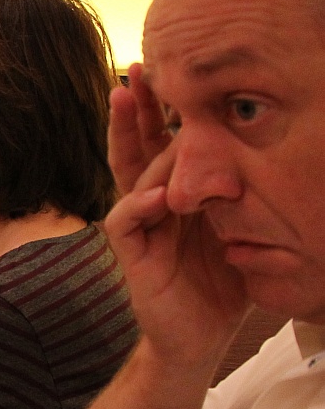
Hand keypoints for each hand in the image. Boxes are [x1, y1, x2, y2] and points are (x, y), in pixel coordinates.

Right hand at [105, 75, 248, 369]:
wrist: (198, 339)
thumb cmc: (222, 284)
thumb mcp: (241, 228)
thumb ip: (243, 194)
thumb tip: (281, 149)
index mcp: (177, 194)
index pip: (162, 142)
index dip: (159, 108)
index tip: (163, 69)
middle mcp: (152, 202)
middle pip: (136, 145)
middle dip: (134, 107)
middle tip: (134, 71)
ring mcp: (139, 225)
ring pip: (129, 171)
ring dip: (130, 137)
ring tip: (130, 104)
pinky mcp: (132, 252)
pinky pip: (127, 219)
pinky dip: (141, 202)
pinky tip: (159, 191)